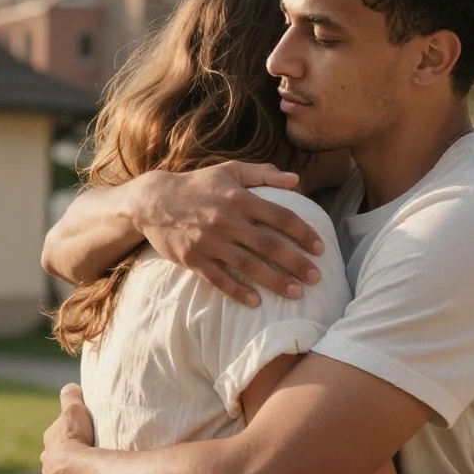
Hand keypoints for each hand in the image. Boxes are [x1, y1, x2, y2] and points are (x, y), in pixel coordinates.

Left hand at [42, 384, 95, 473]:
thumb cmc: (77, 440)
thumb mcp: (74, 411)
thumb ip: (70, 398)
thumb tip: (70, 387)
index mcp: (49, 450)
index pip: (56, 443)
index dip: (68, 439)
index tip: (79, 437)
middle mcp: (48, 473)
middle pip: (57, 466)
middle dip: (68, 464)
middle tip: (87, 460)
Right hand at [138, 161, 324, 306]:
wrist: (154, 201)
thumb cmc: (198, 184)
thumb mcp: (230, 170)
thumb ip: (263, 173)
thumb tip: (296, 179)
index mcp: (239, 198)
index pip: (279, 216)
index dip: (302, 232)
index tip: (320, 248)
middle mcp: (226, 221)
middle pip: (268, 245)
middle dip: (295, 262)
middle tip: (316, 277)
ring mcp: (209, 242)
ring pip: (247, 265)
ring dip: (274, 281)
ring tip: (296, 292)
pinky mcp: (193, 259)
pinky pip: (219, 279)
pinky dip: (238, 291)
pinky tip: (256, 302)